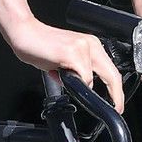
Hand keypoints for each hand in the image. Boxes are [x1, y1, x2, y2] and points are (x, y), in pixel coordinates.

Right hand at [4, 18, 124, 111]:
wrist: (24, 32)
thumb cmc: (40, 46)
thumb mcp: (64, 62)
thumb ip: (77, 73)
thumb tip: (82, 88)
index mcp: (91, 45)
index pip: (111, 70)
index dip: (116, 89)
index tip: (117, 103)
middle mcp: (90, 44)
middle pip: (112, 74)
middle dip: (116, 95)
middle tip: (117, 108)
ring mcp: (82, 47)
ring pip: (92, 78)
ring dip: (79, 85)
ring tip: (59, 75)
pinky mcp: (72, 52)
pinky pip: (82, 76)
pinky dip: (74, 82)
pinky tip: (58, 73)